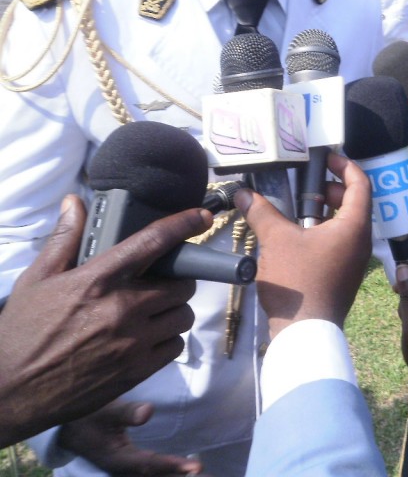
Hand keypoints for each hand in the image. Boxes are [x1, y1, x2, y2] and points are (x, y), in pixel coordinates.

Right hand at [0, 195, 207, 446]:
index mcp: (97, 280)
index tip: (202, 217)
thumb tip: (75, 202)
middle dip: (177, 281)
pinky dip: (168, 340)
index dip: (183, 224)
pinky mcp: (136, 371)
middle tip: (161, 284)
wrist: (8, 391)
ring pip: (183, 316)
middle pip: (181, 284)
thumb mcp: (36, 280)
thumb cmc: (20, 332)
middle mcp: (120, 308)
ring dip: (174, 311)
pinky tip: (148, 338)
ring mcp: (132, 342)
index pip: (152, 242)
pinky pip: (175, 347)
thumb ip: (64, 239)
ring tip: (154, 312)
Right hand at [57, 401, 201, 475]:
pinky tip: (189, 473)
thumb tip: (149, 412)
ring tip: (209, 476)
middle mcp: (123, 471)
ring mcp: (126, 472)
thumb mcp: (103, 410)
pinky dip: (169, 474)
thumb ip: (126, 412)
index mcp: (117, 460)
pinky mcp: (130, 468)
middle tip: (210, 476)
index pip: (148, 465)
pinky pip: (151, 474)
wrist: (67, 429)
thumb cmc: (87, 415)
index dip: (172, 466)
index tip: (196, 467)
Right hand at [239, 152, 371, 339]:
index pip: (360, 184)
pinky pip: (340, 241)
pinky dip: (324, 229)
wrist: (305, 332)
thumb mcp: (277, 240)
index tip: (327, 156)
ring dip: (326, 210)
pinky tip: (298, 234)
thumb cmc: (298, 280)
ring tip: (299, 206)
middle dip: (332, 188)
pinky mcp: (344, 274)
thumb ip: (262, 212)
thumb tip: (244, 193)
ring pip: (346, 223)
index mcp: (355, 226)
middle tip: (308, 182)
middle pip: (355, 203)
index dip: (345, 165)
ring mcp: (355, 260)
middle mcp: (362, 240)